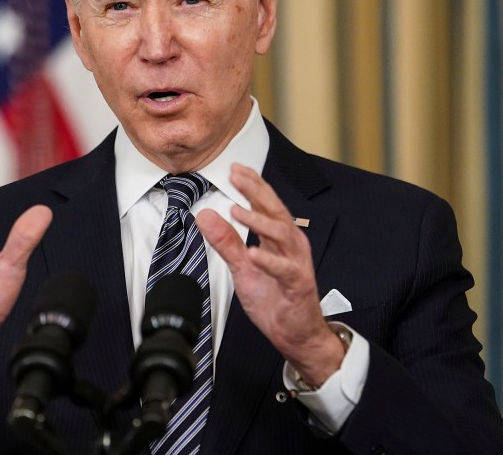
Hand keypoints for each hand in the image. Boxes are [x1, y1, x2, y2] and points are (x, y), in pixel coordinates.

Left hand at [195, 164, 343, 385]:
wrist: (295, 333)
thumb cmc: (275, 298)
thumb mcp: (243, 267)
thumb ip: (226, 242)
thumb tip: (205, 216)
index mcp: (279, 238)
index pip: (266, 204)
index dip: (252, 185)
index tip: (234, 168)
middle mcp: (291, 245)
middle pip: (275, 210)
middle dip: (257, 191)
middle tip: (237, 176)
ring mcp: (297, 263)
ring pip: (281, 234)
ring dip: (259, 221)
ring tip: (237, 211)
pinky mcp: (298, 284)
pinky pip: (284, 269)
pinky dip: (268, 260)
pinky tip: (253, 253)